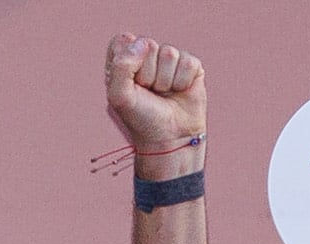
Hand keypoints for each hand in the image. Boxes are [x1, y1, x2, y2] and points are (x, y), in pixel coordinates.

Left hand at [105, 34, 204, 159]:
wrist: (168, 138)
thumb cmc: (141, 118)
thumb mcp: (119, 96)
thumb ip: (121, 67)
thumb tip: (144, 43)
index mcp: (124, 60)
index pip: (123, 40)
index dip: (126, 61)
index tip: (129, 84)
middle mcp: (147, 56)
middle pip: (147, 44)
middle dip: (146, 74)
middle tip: (148, 92)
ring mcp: (170, 59)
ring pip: (169, 53)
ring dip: (164, 80)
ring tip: (163, 93)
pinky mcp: (190, 65)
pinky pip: (187, 62)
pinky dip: (182, 82)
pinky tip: (179, 92)